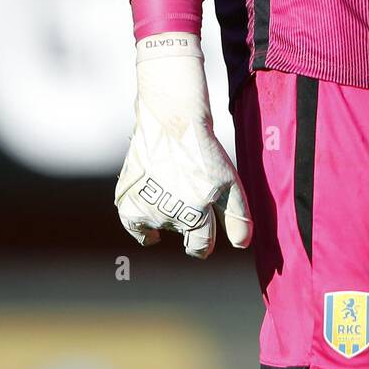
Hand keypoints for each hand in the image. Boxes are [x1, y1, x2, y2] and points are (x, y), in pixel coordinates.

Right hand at [115, 33, 252, 257]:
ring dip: (167, 215)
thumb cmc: (204, 150)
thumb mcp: (230, 182)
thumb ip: (238, 217)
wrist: (171, 121)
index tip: (204, 239)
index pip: (201, 247)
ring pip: (160, 225)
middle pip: (181, 233)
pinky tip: (151, 226)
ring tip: (174, 186)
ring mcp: (145, 209)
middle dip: (188, 224)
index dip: (204, 243)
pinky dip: (142, 227)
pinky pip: (135, 227)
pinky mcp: (127, 201)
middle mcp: (169, 216)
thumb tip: (242, 246)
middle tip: (189, 200)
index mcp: (197, 214)